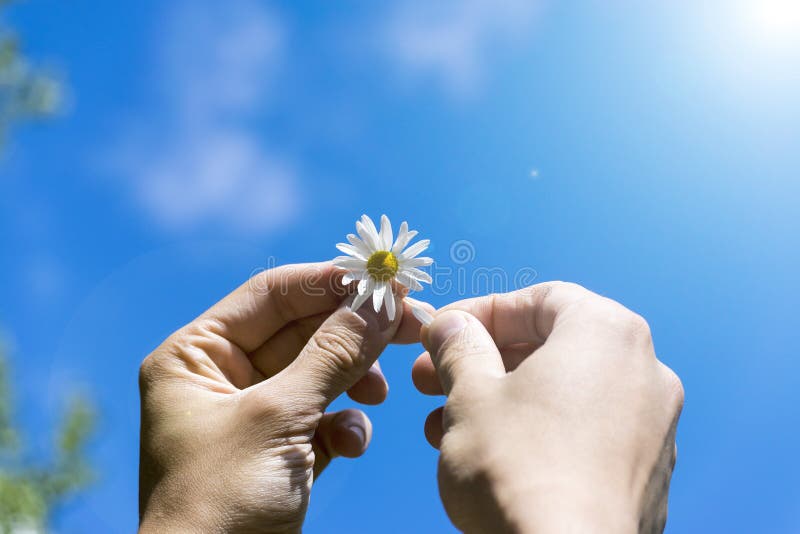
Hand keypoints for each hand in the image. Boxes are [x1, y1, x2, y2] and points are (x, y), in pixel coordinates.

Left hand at [139, 262, 423, 532]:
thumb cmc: (222, 501)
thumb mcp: (279, 418)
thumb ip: (333, 354)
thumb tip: (380, 302)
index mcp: (195, 356)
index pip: (272, 295)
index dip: (330, 282)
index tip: (385, 279)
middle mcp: (220, 378)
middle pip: (302, 331)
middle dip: (355, 331)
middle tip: (412, 321)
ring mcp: (251, 416)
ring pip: (318, 374)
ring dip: (354, 379)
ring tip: (381, 391)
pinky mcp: (277, 452)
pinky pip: (320, 418)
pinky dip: (343, 425)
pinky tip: (351, 443)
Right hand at [412, 282, 683, 532]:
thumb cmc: (518, 469)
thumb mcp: (470, 393)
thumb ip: (459, 346)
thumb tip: (449, 326)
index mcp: (607, 333)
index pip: (537, 301)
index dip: (479, 313)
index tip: (439, 333)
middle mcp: (644, 371)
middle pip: (551, 346)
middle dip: (483, 361)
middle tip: (432, 379)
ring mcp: (653, 427)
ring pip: (564, 393)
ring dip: (501, 400)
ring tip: (444, 424)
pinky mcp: (647, 475)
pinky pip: (585, 433)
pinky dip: (537, 431)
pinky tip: (489, 456)